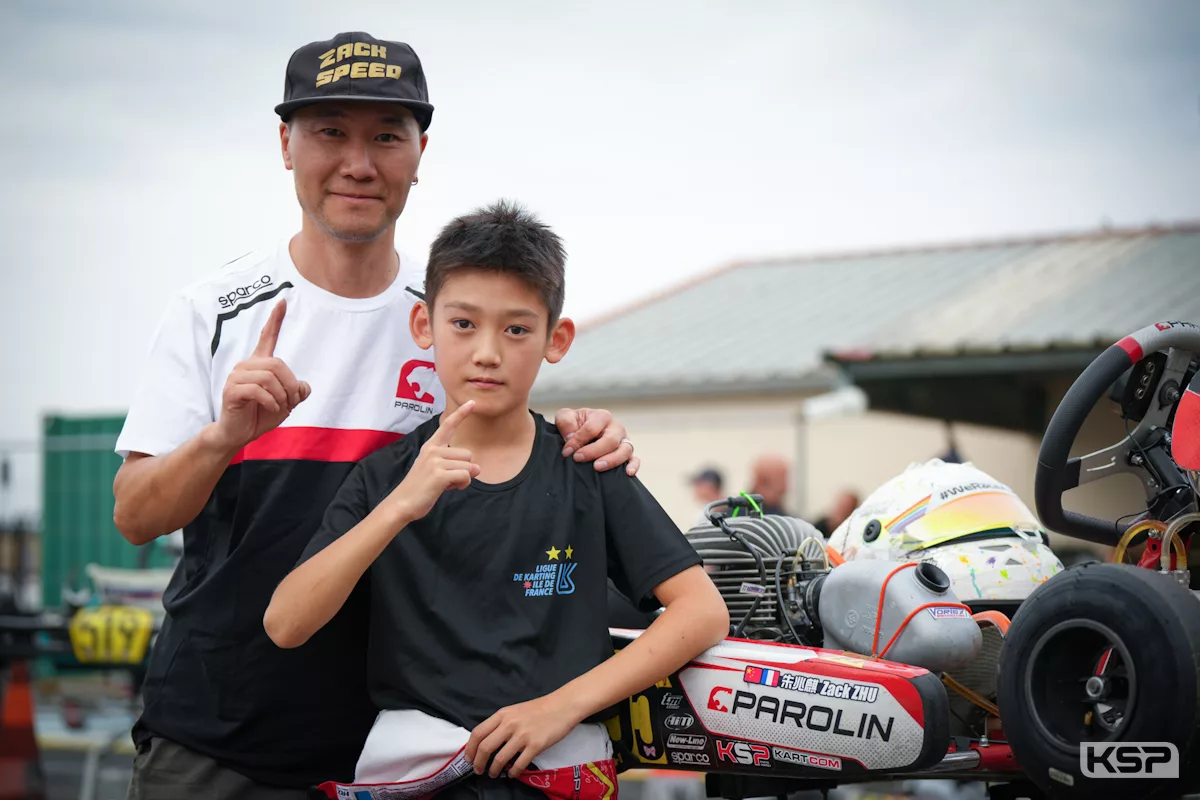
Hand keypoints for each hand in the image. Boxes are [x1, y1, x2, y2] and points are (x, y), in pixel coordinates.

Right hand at [213, 299, 310, 451]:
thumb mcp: (286, 403)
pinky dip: (272, 402)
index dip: (275, 319)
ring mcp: (236, 377)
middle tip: (292, 401)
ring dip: (282, 395)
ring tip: (281, 406)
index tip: (283, 300)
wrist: (238, 433)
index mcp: (260, 364)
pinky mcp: (231, 390)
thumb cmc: (261, 415)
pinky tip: (273, 409)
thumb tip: (303, 387)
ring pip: (269, 377)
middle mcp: (246, 365)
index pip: (267, 336)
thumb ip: (296, 392)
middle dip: (291, 384)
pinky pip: (258, 390)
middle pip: (277, 364)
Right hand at [386, 401, 480, 521]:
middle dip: (463, 470)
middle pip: (468, 455)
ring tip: (444, 484)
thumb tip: (478, 468)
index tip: (472, 402)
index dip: (461, 414)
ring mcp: (435, 461)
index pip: (448, 426)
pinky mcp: (439, 474)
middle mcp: (433, 450)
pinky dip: (462, 485)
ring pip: (469, 467)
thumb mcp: (436, 470)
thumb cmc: (421, 488)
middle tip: (446, 479)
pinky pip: (465, 476)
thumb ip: (455, 465)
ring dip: (463, 479)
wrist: (402, 503)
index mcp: (431, 446)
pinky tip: (448, 488)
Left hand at [466, 693, 580, 778]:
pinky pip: (519, 764)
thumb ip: (501, 723)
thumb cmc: (539, 709)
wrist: (562, 706)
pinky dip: (512, 772)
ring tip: (494, 773)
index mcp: (503, 715)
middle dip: (478, 763)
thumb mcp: (514, 711)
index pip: (478, 733)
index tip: (469, 758)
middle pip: (485, 747)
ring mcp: (523, 735)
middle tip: (478, 770)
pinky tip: (512, 773)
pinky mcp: (536, 745)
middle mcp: (510, 725)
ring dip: (493, 770)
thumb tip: (486, 741)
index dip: (470, 749)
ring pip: (500, 758)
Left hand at [555, 408, 638, 475]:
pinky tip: (628, 473)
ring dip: (612, 460)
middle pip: (610, 440)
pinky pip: (635, 459)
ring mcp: (623, 441)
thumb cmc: (574, 424)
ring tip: (597, 467)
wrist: (581, 433)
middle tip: (578, 458)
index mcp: (602, 416)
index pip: (592, 428)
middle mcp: (616, 428)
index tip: (567, 451)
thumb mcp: (565, 417)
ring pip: (625, 450)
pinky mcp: (627, 454)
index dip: (578, 440)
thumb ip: (565, 422)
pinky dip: (633, 465)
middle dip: (593, 451)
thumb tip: (571, 437)